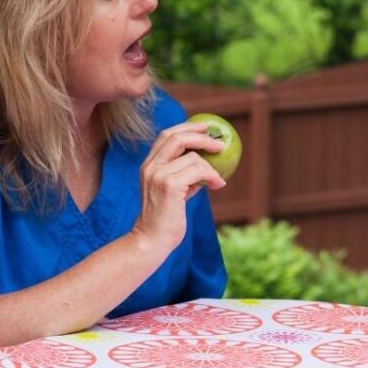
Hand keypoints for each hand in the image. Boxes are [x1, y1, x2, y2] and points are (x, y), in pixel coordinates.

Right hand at [131, 121, 226, 250]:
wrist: (152, 240)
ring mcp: (158, 175)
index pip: (166, 136)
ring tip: (217, 181)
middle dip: (201, 136)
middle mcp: (150, 167)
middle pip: (177, 137)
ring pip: (193, 157)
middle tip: (219, 143)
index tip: (205, 127)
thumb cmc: (165, 219)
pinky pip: (199, 171)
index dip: (186, 127)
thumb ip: (183, 176)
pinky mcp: (169, 185)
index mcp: (148, 166)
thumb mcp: (172, 192)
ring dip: (211, 167)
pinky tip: (217, 185)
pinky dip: (212, 176)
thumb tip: (205, 165)